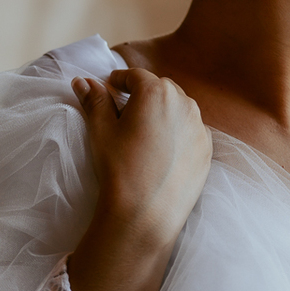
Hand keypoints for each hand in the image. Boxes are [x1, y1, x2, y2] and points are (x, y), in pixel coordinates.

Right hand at [71, 68, 211, 251]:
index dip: (120, 80)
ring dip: (163, 112)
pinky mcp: (207, 150)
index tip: (110, 87)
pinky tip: (163, 150)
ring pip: (179, 109)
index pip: (136, 76)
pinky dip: (178, 133)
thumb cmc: (119, 169)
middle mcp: (184, 103)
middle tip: (126, 110)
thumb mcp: (101, 131)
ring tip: (145, 131)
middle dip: (143, 95)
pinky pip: (191, 132)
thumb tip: (82, 82)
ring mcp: (199, 127)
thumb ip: (94, 101)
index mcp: (156, 92)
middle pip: (161, 89)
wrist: (146, 214)